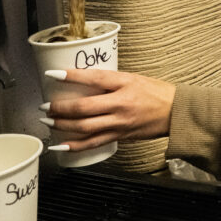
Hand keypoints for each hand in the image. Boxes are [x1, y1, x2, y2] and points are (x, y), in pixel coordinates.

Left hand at [40, 69, 176, 151]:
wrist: (175, 112)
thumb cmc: (156, 92)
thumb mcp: (133, 78)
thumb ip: (109, 80)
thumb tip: (81, 81)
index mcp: (124, 84)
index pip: (93, 78)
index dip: (70, 76)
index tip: (52, 74)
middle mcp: (120, 105)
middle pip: (83, 107)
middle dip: (59, 107)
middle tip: (45, 105)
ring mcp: (119, 123)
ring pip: (84, 127)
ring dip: (62, 125)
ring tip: (48, 122)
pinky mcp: (120, 136)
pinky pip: (94, 143)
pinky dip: (75, 146)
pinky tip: (60, 146)